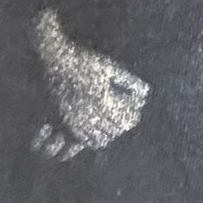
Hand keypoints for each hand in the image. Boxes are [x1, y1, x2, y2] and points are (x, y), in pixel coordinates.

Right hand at [30, 8, 148, 160]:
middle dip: (121, 126)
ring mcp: (75, 123)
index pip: (124, 121)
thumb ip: (128, 81)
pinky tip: (96, 133)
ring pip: (98, 140)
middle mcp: (89, 116)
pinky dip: (91, 141)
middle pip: (113, 131)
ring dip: (108, 134)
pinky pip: (81, 142)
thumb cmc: (85, 61)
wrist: (56, 61)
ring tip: (112, 125)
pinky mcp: (63, 125)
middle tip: (126, 118)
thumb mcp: (109, 68)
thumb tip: (146, 92)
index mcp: (102, 102)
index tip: (136, 113)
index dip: (132, 118)